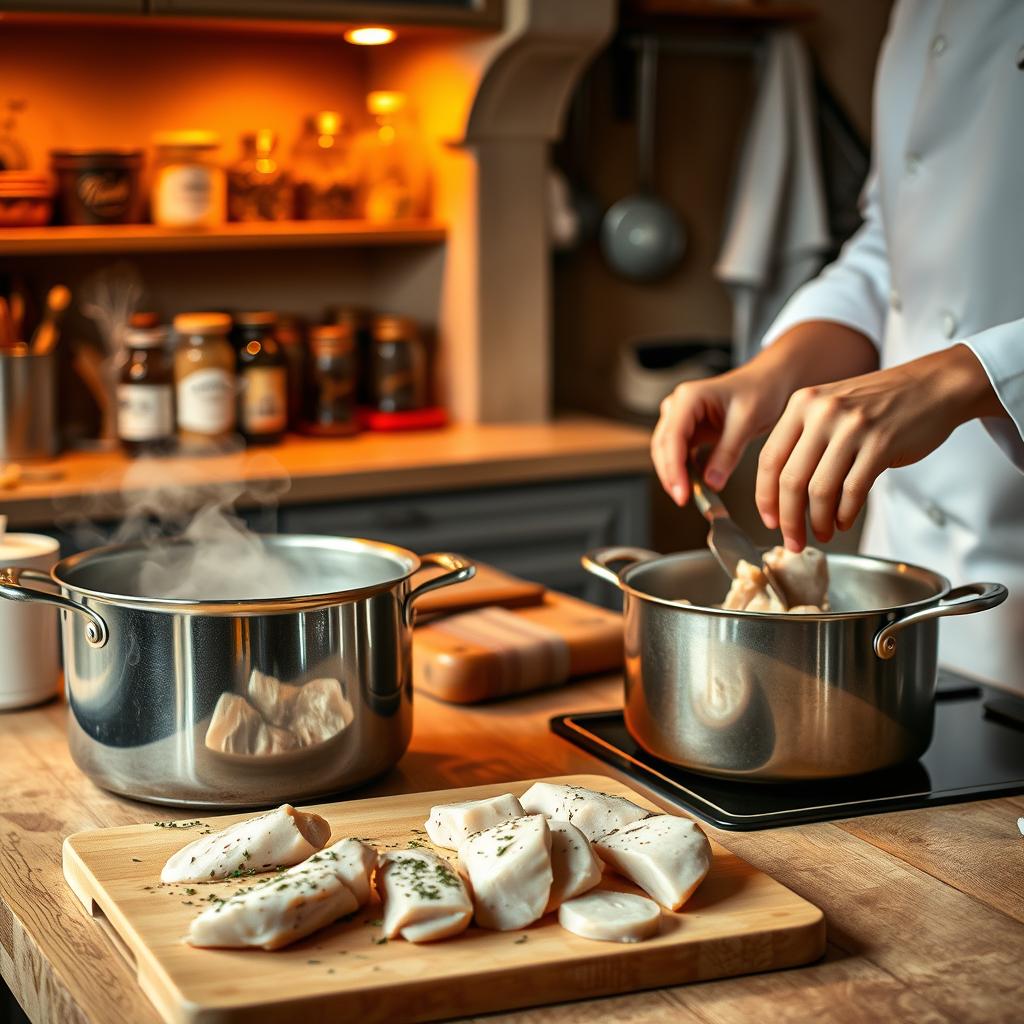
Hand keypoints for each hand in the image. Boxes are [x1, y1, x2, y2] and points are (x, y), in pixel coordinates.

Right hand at [651, 365, 788, 505]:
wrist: (767, 383)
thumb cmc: (759, 391)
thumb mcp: (747, 422)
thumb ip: (728, 453)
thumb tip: (712, 483)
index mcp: (689, 398)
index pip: (672, 437)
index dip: (673, 468)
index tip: (682, 492)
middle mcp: (678, 407)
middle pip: (663, 447)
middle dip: (671, 475)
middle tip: (684, 499)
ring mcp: (680, 419)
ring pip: (667, 453)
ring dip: (675, 475)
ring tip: (690, 496)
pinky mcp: (688, 431)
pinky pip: (679, 455)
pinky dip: (684, 471)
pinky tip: (694, 485)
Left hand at [756, 343, 1004, 549]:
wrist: (932, 385)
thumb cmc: (879, 403)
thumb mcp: (830, 407)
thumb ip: (803, 439)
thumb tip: (780, 494)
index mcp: (801, 404)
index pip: (769, 460)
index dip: (765, 497)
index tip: (769, 521)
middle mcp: (821, 413)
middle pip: (790, 479)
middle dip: (789, 519)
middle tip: (793, 541)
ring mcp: (852, 427)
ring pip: (820, 490)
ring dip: (818, 521)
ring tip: (821, 533)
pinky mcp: (881, 444)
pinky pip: (853, 490)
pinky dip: (844, 514)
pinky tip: (843, 521)